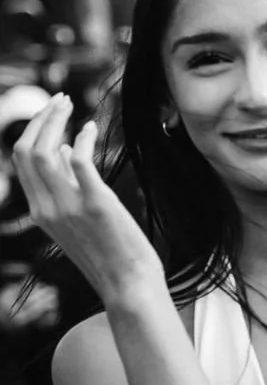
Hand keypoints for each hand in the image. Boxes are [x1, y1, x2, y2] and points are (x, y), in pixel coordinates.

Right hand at [13, 99, 165, 309]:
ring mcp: (69, 207)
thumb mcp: (78, 218)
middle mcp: (46, 208)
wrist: (128, 284)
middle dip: (41, 118)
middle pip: (27, 150)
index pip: (21, 160)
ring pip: (47, 151)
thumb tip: (64, 150)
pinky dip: (84, 138)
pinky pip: (80, 161)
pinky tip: (93, 128)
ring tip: (71, 105)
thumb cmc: (109, 251)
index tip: (50, 111)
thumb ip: (66, 185)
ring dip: (57, 121)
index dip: (33, 130)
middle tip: (60, 100)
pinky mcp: (96, 204)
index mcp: (39, 211)